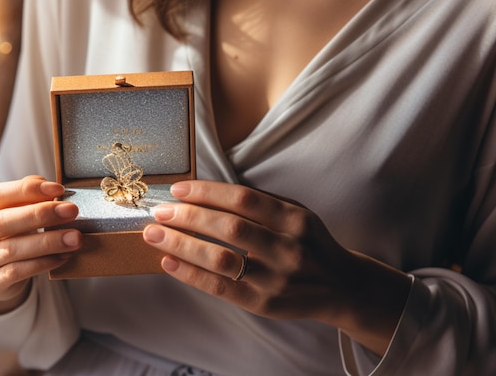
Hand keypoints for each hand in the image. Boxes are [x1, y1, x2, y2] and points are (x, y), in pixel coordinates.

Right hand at [0, 175, 81, 314]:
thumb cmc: (11, 230)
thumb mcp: (15, 207)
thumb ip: (28, 194)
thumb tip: (51, 189)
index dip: (28, 191)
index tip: (58, 189)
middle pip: (2, 222)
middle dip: (40, 215)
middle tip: (71, 211)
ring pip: (11, 250)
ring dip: (48, 242)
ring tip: (74, 237)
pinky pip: (16, 272)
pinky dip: (43, 263)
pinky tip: (62, 256)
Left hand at [143, 180, 410, 354]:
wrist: (340, 286)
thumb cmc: (309, 242)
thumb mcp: (297, 213)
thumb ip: (261, 202)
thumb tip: (206, 192)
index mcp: (295, 219)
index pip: (243, 199)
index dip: (207, 192)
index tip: (178, 189)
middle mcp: (287, 248)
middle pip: (229, 228)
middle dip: (188, 216)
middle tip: (160, 211)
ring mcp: (276, 280)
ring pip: (221, 260)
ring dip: (182, 245)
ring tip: (155, 235)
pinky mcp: (264, 305)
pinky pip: (220, 289)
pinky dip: (190, 274)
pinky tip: (168, 262)